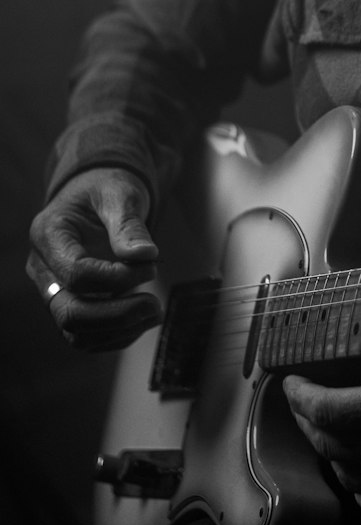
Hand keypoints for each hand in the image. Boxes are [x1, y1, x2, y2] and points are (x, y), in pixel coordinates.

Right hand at [26, 167, 162, 349]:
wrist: (96, 195)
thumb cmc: (105, 189)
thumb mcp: (120, 193)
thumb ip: (128, 224)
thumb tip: (145, 256)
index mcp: (48, 235)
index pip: (77, 274)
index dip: (118, 278)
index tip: (151, 265)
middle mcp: (43, 268)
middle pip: (70, 313)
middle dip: (117, 315)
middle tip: (154, 304)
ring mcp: (54, 290)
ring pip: (76, 332)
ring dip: (119, 330)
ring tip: (154, 311)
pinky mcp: (70, 302)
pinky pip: (86, 336)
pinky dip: (116, 335)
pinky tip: (143, 319)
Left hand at [283, 342, 360, 524]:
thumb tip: (345, 343)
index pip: (323, 409)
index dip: (299, 395)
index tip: (291, 380)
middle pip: (328, 442)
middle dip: (310, 417)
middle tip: (307, 397)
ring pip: (346, 473)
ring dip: (332, 447)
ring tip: (335, 423)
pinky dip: (359, 482)